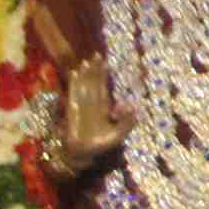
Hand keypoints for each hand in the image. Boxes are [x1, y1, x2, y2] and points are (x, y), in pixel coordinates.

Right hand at [53, 56, 118, 174]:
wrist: (84, 154)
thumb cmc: (101, 145)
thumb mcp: (119, 134)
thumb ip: (127, 122)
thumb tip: (134, 108)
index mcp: (102, 107)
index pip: (102, 86)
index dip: (102, 74)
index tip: (104, 61)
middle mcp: (92, 104)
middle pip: (93, 82)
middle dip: (94, 70)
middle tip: (96, 55)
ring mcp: (82, 105)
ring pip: (84, 85)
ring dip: (85, 74)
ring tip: (86, 62)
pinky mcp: (73, 109)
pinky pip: (74, 93)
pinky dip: (74, 83)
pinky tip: (75, 73)